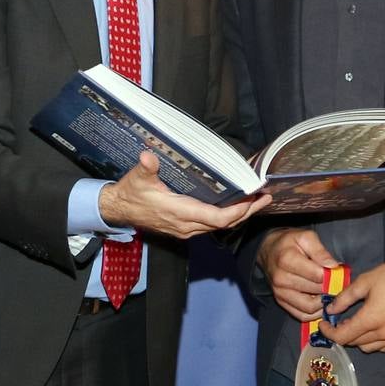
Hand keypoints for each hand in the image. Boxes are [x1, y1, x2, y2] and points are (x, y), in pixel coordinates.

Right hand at [97, 151, 269, 238]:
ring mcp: (186, 229)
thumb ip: (146, 168)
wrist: (119, 210)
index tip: (253, 199)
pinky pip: (212, 225)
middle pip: (225, 223)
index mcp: (179, 212)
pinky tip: (235, 206)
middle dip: (247, 212)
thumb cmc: (130, 194)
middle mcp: (186, 225)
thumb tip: (148, 156)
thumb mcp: (137, 178)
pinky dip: (227, 217)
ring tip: (256, 201)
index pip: (217, 217)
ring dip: (239, 215)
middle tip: (265, 197)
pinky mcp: (185, 228)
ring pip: (220, 226)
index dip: (238, 211)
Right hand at [256, 228, 336, 321]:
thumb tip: (334, 266)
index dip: (332, 275)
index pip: (318, 276)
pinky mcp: (281, 302)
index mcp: (287, 260)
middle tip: (338, 283)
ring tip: (328, 292)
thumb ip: (320, 251)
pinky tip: (320, 302)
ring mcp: (280, 292)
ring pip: (309, 307)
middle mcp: (281, 279)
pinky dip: (314, 313)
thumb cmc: (289, 243)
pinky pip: (302, 315)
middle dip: (330, 288)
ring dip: (323, 303)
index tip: (338, 272)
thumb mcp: (305, 237)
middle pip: (315, 291)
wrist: (268, 251)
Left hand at [325, 256, 384, 352]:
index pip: (342, 337)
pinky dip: (373, 342)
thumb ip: (344, 298)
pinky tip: (371, 329)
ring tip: (354, 324)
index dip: (329, 333)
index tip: (323, 324)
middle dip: (342, 334)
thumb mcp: (364, 282)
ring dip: (357, 340)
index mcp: (371, 319)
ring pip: (369, 348)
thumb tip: (330, 310)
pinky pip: (384, 347)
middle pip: (354, 343)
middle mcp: (383, 333)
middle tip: (338, 321)